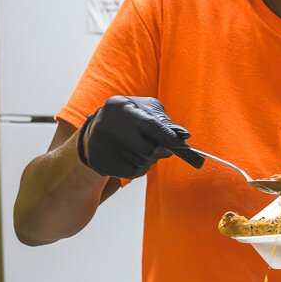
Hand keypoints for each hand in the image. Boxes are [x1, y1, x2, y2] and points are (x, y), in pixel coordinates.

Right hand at [77, 96, 203, 179]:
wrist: (97, 125)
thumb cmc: (131, 115)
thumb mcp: (146, 108)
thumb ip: (164, 121)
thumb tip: (182, 137)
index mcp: (123, 108)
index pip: (151, 126)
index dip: (169, 139)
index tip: (184, 148)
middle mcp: (108, 126)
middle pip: (148, 151)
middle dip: (161, 151)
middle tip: (162, 148)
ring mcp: (101, 146)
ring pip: (141, 164)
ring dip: (149, 160)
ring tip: (141, 148)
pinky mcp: (98, 162)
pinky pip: (131, 174)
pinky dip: (139, 168)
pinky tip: (133, 157)